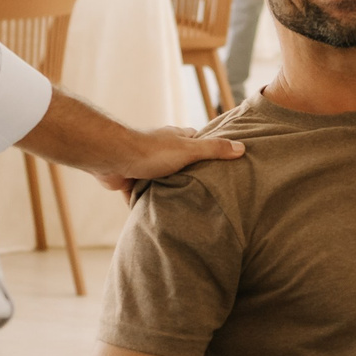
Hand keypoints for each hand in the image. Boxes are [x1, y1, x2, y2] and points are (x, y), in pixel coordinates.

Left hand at [92, 125, 244, 197]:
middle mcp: (161, 149)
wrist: (114, 158)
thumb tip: (241, 148)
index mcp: (176, 139)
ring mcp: (145, 165)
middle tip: (205, 194)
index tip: (221, 166)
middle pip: (180, 164)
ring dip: (168, 191)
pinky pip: (143, 194)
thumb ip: (213, 150)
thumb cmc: (151, 151)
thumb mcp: (189, 150)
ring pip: (162, 180)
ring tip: (185, 209)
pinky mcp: (131, 179)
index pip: (197, 142)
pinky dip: (148, 203)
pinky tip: (158, 216)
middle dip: (189, 176)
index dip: (208, 151)